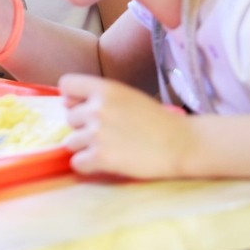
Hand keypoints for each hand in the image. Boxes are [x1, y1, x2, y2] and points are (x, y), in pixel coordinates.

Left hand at [60, 74, 190, 178]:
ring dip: (85, 147)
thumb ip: (99, 97)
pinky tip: (106, 162)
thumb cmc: (156, 120)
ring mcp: (97, 133)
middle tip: (110, 133)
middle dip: (84, 126)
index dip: (72, 97)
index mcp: (106, 89)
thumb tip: (66, 103)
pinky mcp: (101, 157)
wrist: (183, 144)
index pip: (67, 84)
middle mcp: (97, 108)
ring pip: (70, 142)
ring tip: (110, 147)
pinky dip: (88, 165)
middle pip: (69, 118)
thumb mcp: (127, 96)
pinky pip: (76, 163)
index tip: (84, 107)